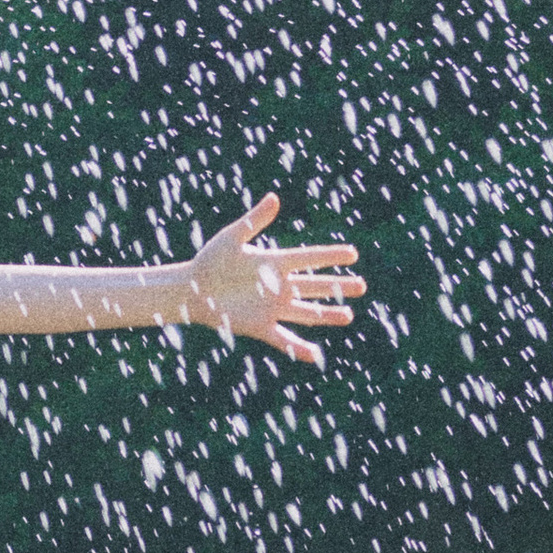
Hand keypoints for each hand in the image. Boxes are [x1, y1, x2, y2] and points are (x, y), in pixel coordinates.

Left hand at [180, 195, 363, 362]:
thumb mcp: (232, 238)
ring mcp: (272, 308)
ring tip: (348, 315)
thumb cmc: (210, 260)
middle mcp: (279, 286)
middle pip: (315, 286)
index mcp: (275, 263)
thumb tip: (275, 198)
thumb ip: (255, 220)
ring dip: (327, 315)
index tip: (352, 253)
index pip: (309, 259)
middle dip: (338, 286)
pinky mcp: (260, 327)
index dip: (330, 256)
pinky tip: (313, 354)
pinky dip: (298, 348)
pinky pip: (283, 339)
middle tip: (361, 285)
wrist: (190, 289)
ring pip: (307, 313)